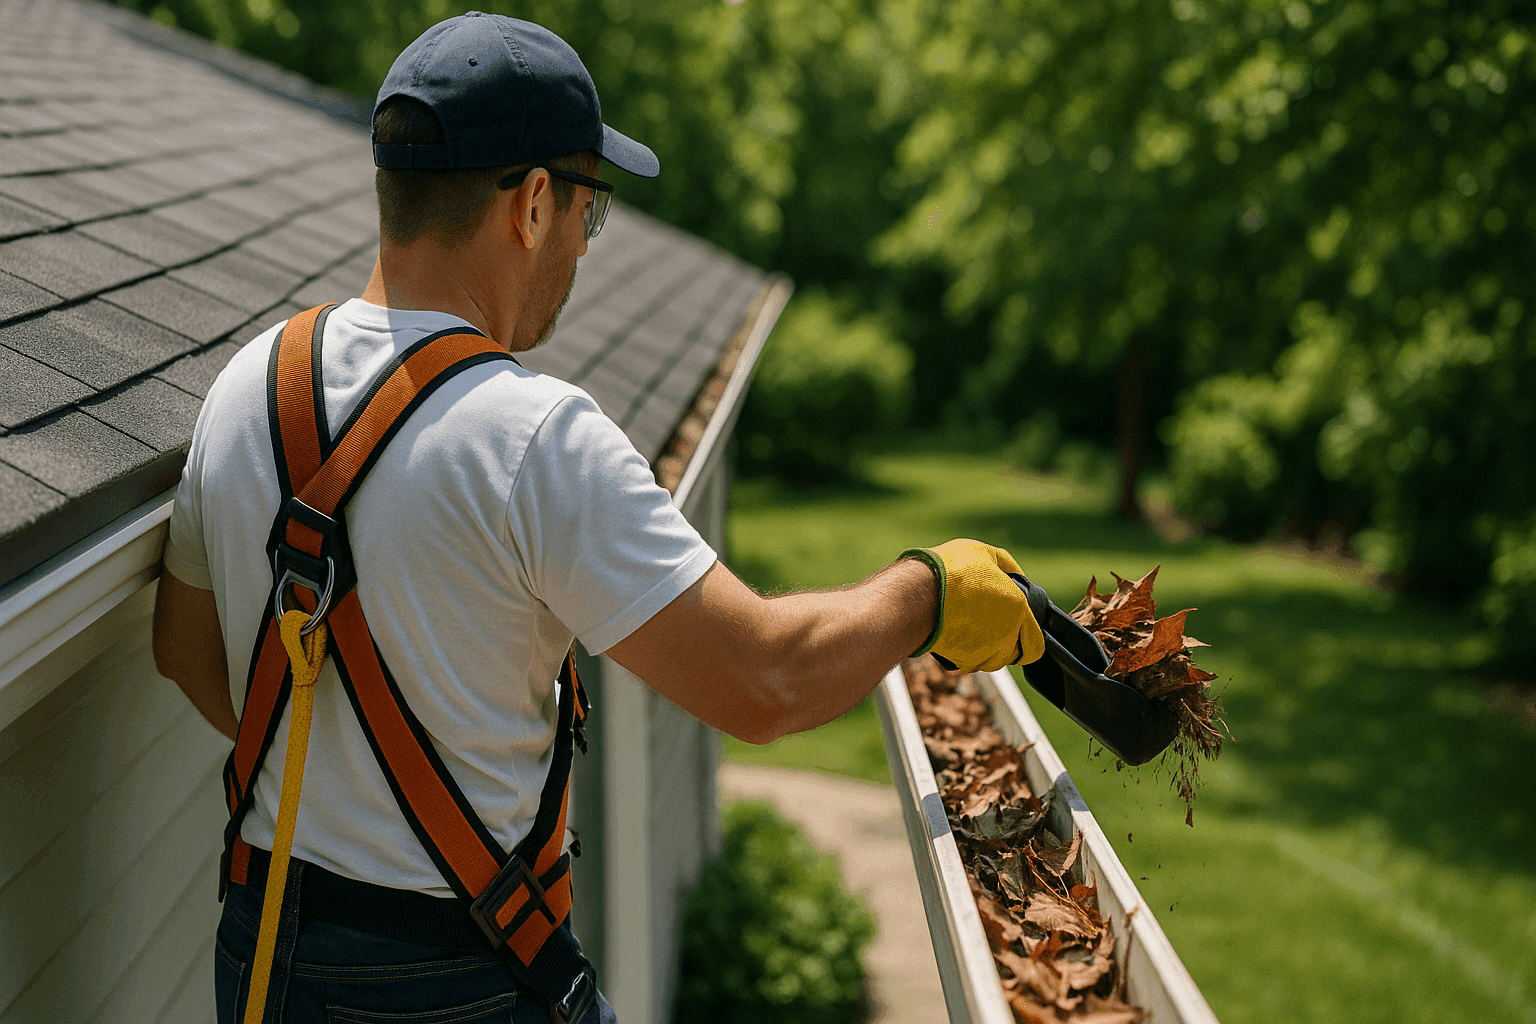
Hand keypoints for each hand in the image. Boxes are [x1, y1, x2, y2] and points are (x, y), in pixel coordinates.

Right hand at [901, 539, 1044, 672]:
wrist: (917, 594)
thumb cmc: (949, 570)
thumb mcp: (983, 552)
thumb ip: (1006, 565)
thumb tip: (1018, 577)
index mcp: (1018, 609)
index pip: (1036, 644)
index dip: (1029, 638)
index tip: (1020, 633)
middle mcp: (1006, 635)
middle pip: (1014, 655)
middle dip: (1006, 644)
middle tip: (990, 626)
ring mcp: (984, 651)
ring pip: (992, 662)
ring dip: (987, 651)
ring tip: (971, 630)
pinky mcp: (963, 660)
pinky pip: (971, 664)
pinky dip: (967, 655)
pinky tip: (957, 637)